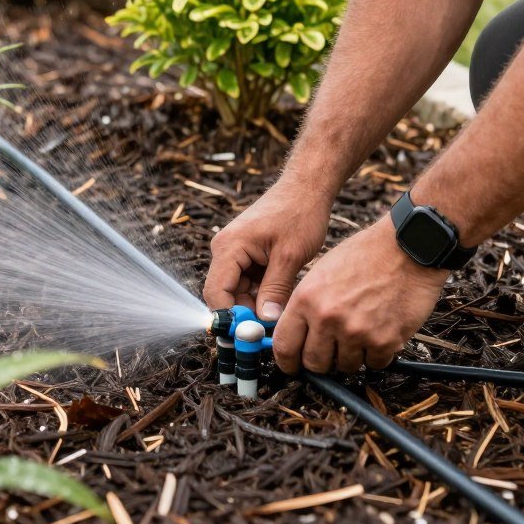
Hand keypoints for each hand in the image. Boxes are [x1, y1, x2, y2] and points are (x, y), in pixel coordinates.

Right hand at [202, 177, 331, 320]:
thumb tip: (264, 321)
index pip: (216, 293)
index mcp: (229, 247)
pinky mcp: (247, 255)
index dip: (230, 318)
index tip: (251, 335)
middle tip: (269, 333)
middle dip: (245, 315)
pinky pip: (248, 283)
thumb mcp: (291, 255)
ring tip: (279, 316)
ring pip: (237, 292)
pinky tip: (280, 301)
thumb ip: (275, 290)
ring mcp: (235, 252)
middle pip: (224, 295)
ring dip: (255, 306)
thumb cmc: (299, 213)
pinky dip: (262, 295)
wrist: (307, 187)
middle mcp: (225, 250)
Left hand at [272, 217, 449, 373]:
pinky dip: (376, 353)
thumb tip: (294, 337)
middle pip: (314, 363)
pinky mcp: (384, 341)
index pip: (284, 346)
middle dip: (321, 360)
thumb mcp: (320, 274)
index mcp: (306, 300)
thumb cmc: (363, 256)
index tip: (292, 365)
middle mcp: (328, 319)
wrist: (405, 248)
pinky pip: (374, 364)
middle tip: (330, 350)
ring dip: (351, 355)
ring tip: (359, 330)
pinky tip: (379, 330)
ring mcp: (356, 332)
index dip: (287, 361)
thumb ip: (304, 307)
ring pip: (345, 366)